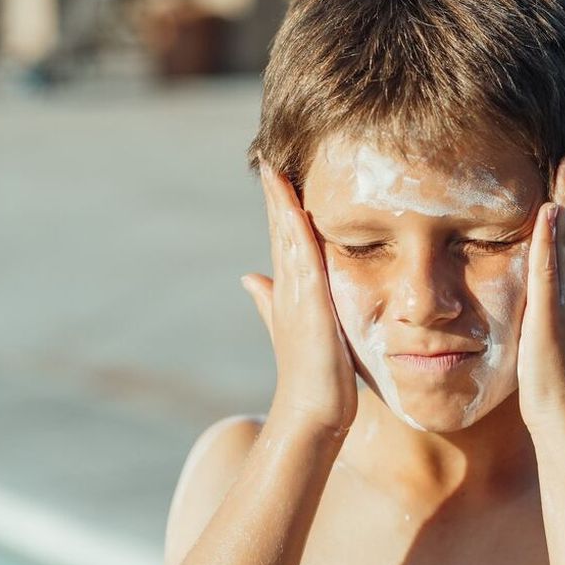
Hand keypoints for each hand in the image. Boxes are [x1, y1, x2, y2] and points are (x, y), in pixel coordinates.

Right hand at [241, 164, 357, 435]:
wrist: (312, 412)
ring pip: (284, 235)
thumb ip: (273, 303)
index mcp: (291, 290)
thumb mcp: (295, 330)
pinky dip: (293, 225)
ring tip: (272, 163)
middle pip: (279, 229)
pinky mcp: (307, 300)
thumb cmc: (314, 377)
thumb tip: (250, 278)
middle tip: (267, 152)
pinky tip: (291, 200)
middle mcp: (288, 286)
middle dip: (274, 192)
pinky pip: (300, 253)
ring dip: (278, 200)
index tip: (276, 171)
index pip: (284, 238)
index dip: (279, 205)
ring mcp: (294, 292)